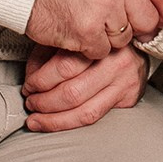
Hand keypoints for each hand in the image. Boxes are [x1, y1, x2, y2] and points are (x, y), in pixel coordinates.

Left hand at [23, 44, 145, 131]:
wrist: (135, 44)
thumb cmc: (96, 41)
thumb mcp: (72, 38)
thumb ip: (50, 53)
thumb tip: (30, 77)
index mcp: (98, 42)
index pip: (64, 67)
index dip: (39, 80)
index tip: (28, 85)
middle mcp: (116, 63)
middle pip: (73, 93)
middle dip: (44, 102)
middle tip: (30, 102)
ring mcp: (125, 83)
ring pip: (84, 112)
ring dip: (54, 120)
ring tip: (36, 119)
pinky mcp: (129, 99)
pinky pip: (95, 117)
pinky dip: (69, 123)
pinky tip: (53, 123)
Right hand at [25, 0, 162, 56]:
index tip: (159, 18)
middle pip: (148, 21)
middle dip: (136, 27)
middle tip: (118, 22)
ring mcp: (103, 7)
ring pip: (125, 39)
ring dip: (110, 37)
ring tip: (92, 21)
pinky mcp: (86, 30)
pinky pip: (103, 51)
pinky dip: (91, 47)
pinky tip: (80, 31)